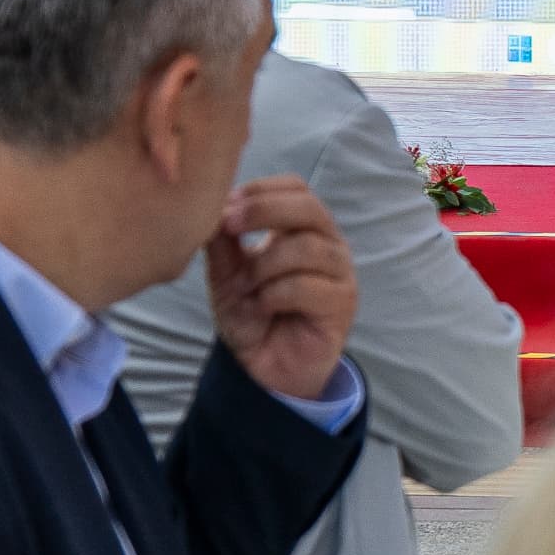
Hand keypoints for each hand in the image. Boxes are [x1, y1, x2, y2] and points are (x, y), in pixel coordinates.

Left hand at [206, 175, 358, 402]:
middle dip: (263, 211)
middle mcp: (328, 244)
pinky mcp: (341, 304)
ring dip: (263, 266)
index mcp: (303, 228)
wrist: (266, 367)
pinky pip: (306, 286)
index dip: (260, 189)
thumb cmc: (252, 315)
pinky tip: (260, 307)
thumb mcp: (226, 274)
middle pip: (309, 207)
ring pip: (305, 248)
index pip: (296, 187)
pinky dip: (273, 295)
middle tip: (229, 226)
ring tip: (245, 288)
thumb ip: (222, 241)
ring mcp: (339, 273)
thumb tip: (212, 206)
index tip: (225, 205)